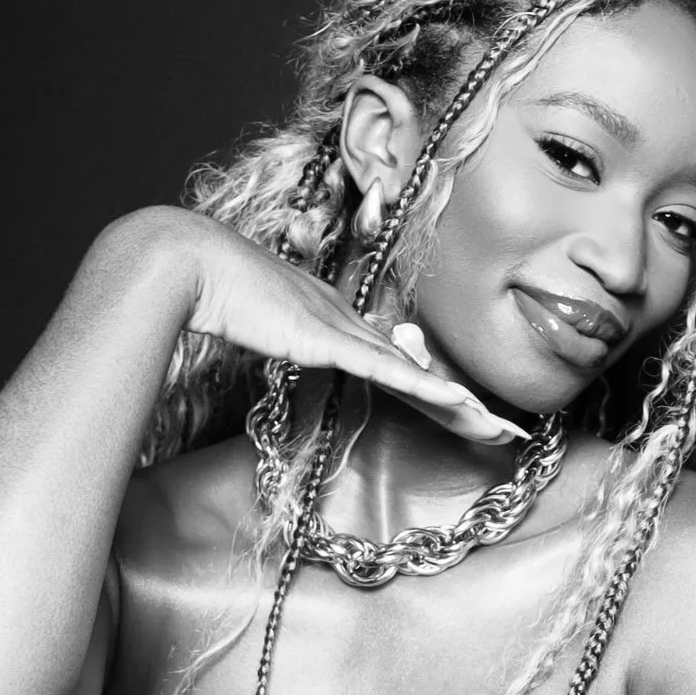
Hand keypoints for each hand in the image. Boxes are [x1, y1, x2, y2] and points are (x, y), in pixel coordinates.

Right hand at [156, 211, 523, 444]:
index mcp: (332, 319)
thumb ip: (280, 338)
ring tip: (497, 428)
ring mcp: (339, 328)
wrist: (192, 263)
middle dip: (461, 406)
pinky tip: (458, 403)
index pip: (393, 364)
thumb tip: (291, 350)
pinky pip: (387, 370)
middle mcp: (346, 320)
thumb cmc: (214, 290)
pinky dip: (423, 387)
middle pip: (415, 372)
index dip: (429, 390)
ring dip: (457, 405)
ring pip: (413, 375)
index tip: (460, 413)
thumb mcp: (259, 324)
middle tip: (503, 431)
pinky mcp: (328, 338)